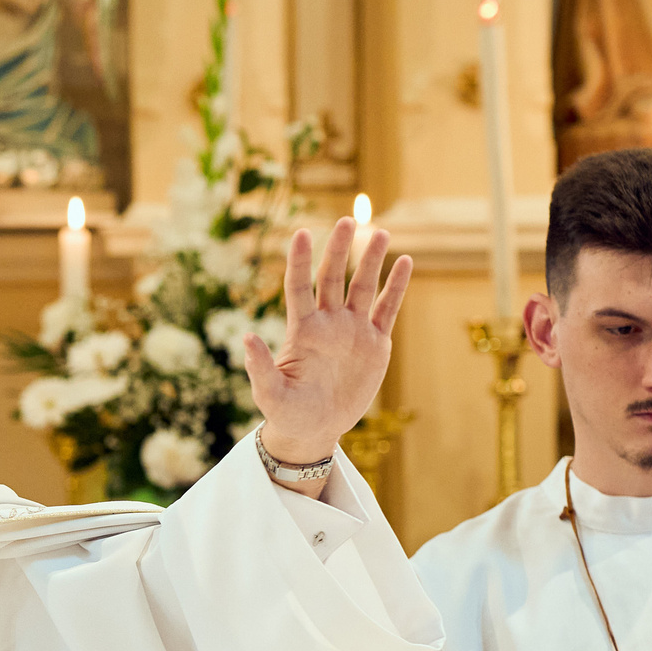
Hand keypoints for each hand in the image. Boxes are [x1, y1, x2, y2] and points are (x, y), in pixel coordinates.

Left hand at [244, 218, 412, 472]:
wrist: (313, 430)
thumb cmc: (286, 413)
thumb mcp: (269, 394)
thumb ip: (259, 367)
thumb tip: (247, 337)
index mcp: (302, 330)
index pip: (298, 286)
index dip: (299, 260)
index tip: (301, 233)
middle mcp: (327, 323)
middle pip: (333, 277)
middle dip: (340, 249)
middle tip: (349, 220)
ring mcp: (352, 330)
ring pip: (362, 287)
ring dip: (371, 260)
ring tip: (380, 232)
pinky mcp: (374, 343)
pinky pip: (386, 309)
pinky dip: (396, 287)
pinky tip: (405, 262)